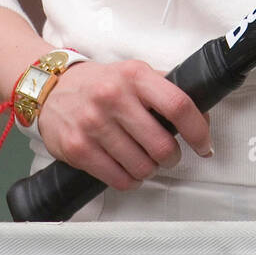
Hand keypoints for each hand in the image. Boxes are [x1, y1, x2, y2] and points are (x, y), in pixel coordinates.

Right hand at [36, 58, 212, 190]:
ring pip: (141, 166)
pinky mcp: (78, 148)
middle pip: (161, 144)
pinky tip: (128, 170)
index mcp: (135, 76)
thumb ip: (165, 89)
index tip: (204, 145)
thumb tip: (202, 117)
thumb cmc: (100, 84)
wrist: (50, 87)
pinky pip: (118, 179)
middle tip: (169, 155)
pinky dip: (130, 180)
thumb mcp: (133, 74)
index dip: (197, 130)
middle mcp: (114, 97)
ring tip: (145, 161)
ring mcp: (94, 123)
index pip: (178, 104)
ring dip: (150, 170)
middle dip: (172, 157)